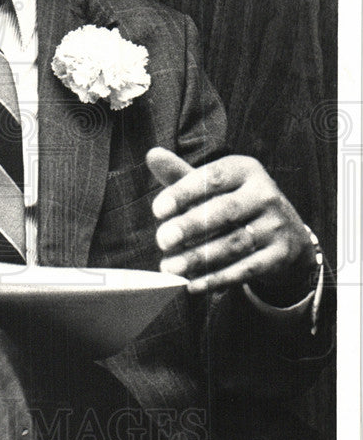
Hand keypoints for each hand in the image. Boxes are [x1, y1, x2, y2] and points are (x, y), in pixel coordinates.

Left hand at [146, 147, 314, 298]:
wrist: (287, 234)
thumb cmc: (234, 204)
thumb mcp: (213, 186)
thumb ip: (181, 174)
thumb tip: (152, 155)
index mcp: (245, 170)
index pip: (213, 178)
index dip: (184, 193)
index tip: (157, 210)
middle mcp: (265, 194)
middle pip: (225, 211)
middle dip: (190, 227)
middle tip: (162, 240)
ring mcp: (276, 225)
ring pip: (235, 243)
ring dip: (199, 257)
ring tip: (169, 268)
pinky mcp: (281, 255)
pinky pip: (246, 269)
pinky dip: (217, 279)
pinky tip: (192, 285)